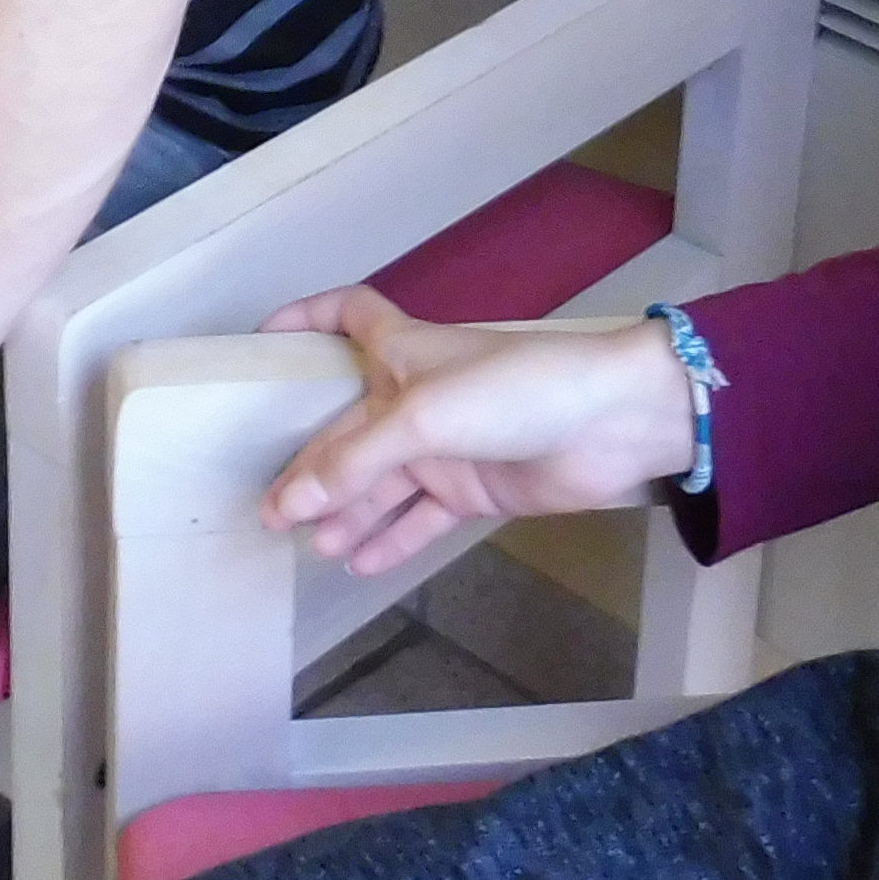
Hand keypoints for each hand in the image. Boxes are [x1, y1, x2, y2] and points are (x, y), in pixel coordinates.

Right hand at [255, 290, 700, 579]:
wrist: (615, 424)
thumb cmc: (516, 390)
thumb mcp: (423, 415)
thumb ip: (355, 462)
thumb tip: (291, 503)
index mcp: (403, 351)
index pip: (348, 315)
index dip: (307, 319)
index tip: (263, 341)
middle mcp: (418, 396)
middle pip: (349, 427)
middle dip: (312, 465)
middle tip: (271, 511)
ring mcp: (447, 445)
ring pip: (381, 481)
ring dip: (347, 510)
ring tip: (311, 545)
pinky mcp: (475, 489)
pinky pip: (421, 518)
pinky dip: (391, 539)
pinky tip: (357, 564)